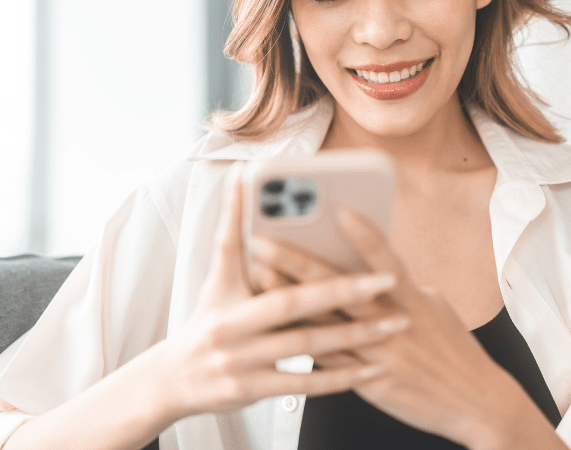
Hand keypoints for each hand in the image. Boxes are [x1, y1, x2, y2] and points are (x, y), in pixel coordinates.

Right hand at [156, 172, 411, 422]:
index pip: (239, 250)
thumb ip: (233, 233)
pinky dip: (340, 377)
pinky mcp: (251, 390)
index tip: (302, 210)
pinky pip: (304, 384)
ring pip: (304, 344)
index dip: (259, 223)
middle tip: (386, 281)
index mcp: (222, 290)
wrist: (176, 380)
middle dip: (341, 290)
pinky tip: (373, 369)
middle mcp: (230, 325)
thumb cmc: (207, 318)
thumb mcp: (216, 278)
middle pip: (290, 303)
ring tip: (394, 323)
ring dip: (353, 334)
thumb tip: (240, 180)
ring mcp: (240, 360)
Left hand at [249, 206, 568, 449]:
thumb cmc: (454, 350)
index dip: (364, 234)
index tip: (339, 209)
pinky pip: (329, 360)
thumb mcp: (435, 307)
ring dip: (289, 298)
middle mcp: (394, 322)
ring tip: (258, 276)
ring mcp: (380, 353)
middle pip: (339, 286)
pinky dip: (302, 339)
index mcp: (414, 298)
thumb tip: (373, 264)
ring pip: (326, 322)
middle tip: (264, 240)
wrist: (477, 402)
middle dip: (298, 260)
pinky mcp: (371, 380)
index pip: (386, 259)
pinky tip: (276, 327)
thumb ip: (401, 286)